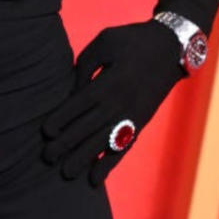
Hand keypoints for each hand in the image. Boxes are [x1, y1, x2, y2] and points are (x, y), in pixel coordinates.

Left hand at [41, 21, 184, 186]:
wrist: (172, 48)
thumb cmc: (132, 40)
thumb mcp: (105, 42)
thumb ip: (85, 65)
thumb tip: (72, 91)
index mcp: (109, 82)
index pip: (79, 105)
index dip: (61, 119)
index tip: (45, 132)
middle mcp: (120, 103)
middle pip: (87, 128)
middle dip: (66, 144)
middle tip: (46, 158)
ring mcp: (132, 116)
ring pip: (103, 142)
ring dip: (84, 159)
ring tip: (66, 173)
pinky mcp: (141, 123)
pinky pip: (123, 148)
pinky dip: (109, 164)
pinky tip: (95, 179)